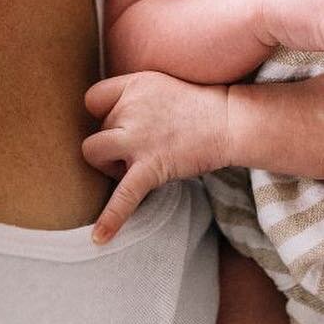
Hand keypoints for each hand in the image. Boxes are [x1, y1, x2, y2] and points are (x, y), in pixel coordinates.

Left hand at [83, 72, 228, 242]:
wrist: (230, 120)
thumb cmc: (197, 106)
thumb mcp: (158, 85)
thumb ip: (131, 97)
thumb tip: (108, 119)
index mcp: (133, 84)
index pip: (93, 99)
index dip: (104, 113)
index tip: (122, 121)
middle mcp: (130, 107)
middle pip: (96, 130)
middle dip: (114, 144)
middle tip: (142, 147)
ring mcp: (139, 138)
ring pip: (93, 153)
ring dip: (108, 165)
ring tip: (131, 168)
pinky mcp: (151, 167)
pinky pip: (124, 195)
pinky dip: (111, 218)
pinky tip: (99, 238)